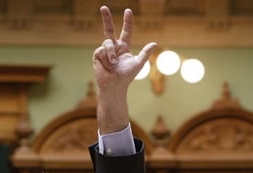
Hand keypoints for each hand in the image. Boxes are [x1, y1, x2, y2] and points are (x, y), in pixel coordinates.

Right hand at [93, 6, 155, 132]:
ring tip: (114, 63)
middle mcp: (114, 47)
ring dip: (112, 54)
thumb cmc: (127, 76)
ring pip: (107, 43)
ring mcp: (105, 51)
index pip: (126, 32)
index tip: (128, 11)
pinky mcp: (97, 55)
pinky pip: (101, 50)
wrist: (115, 85)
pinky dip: (107, 58)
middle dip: (106, 18)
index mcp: (124, 48)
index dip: (127, 22)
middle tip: (104, 7)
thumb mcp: (138, 63)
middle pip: (109, 30)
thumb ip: (145, 53)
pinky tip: (108, 65)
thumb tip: (155, 43)